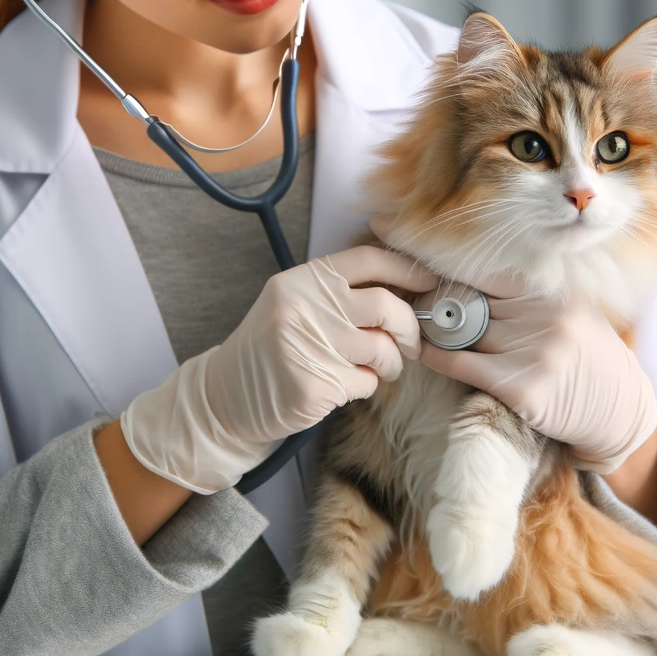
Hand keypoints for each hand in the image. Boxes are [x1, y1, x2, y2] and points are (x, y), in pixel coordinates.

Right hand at [119, 246, 438, 493]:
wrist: (227, 394)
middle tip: (411, 342)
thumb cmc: (271, 346)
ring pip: (383, 350)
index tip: (429, 280)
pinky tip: (345, 385)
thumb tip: (403, 289)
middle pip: (385, 306)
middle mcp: (306, 308)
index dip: (406, 268)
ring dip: (391, 363)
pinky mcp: (316, 386)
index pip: (367, 260)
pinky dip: (366, 386)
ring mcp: (310, 348)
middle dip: (409, 327)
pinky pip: (366, 383)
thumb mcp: (294, 302)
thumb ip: (338, 293)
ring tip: (379, 367)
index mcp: (302, 281)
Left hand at [418, 276, 656, 474]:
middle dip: (446, 303)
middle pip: (476, 302)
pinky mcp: (521, 387)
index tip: (428, 263)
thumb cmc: (591, 359)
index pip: (493, 273)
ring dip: (438, 330)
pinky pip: (463, 364)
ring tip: (415, 324)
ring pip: (466, 331)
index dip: (458, 270)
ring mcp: (535, 353)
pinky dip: (437, 356)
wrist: (621, 413)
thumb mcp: (574, 314)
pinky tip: (422, 350)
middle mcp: (546, 318)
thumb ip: (533, 297)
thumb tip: (477, 278)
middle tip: (416, 298)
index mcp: (556, 295)